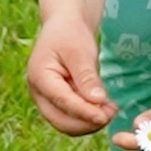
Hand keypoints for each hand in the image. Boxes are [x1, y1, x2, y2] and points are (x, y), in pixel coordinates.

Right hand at [26, 16, 117, 135]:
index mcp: (39, 77)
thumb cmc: (71, 34)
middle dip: (86, 122)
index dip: (84, 112)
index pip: (62, 101)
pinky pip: (72, 118)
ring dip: (89, 122)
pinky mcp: (57, 103)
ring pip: (66, 124)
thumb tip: (97, 101)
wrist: (64, 26)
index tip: (105, 116)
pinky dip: (88, 117)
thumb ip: (87, 77)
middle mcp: (38, 93)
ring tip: (111, 109)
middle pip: (61, 121)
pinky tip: (104, 107)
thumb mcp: (80, 51)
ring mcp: (46, 100)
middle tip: (111, 113)